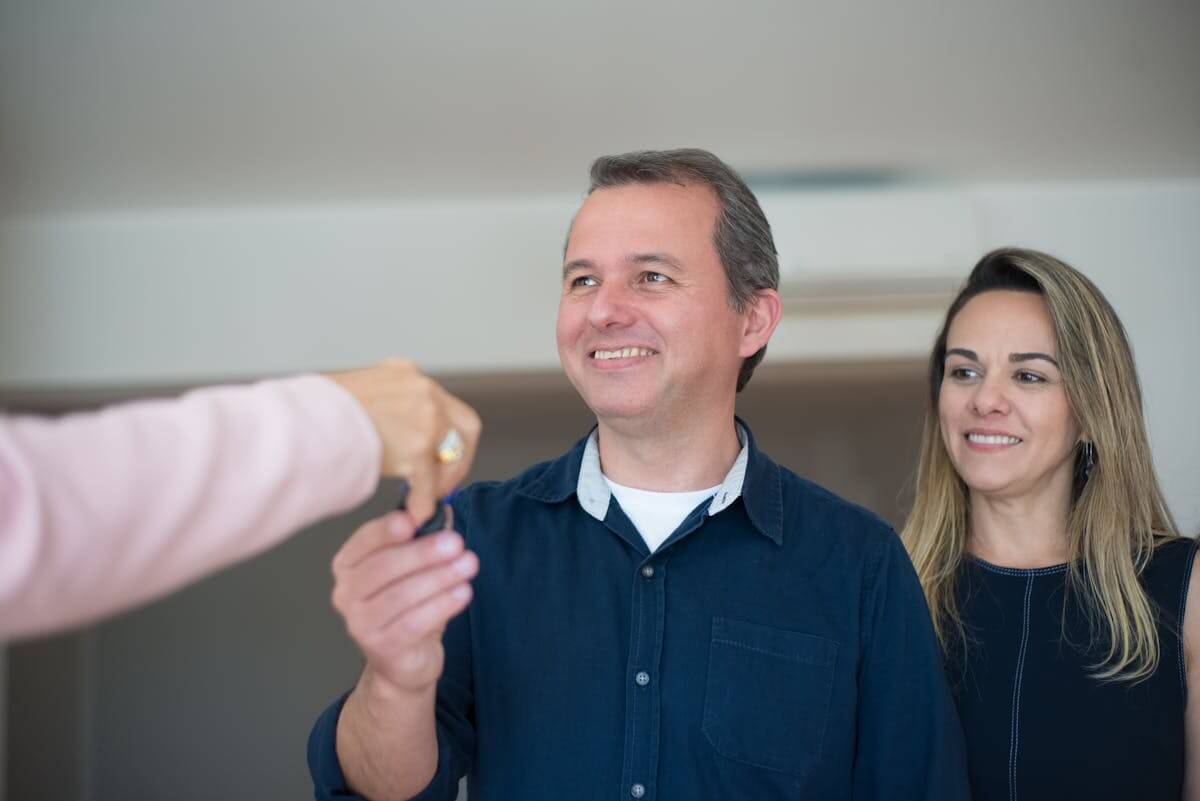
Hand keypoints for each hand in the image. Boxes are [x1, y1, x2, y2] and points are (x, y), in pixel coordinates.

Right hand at [327, 359, 480, 523]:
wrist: (297, 421)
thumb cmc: (315, 412)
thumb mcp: (357, 392)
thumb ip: (382, 405)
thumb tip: (389, 428)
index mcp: (405, 374)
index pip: (443, 403)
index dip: (448, 432)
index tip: (439, 453)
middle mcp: (421, 390)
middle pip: (465, 426)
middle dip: (459, 456)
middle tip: (445, 479)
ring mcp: (424, 418)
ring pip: (451, 455)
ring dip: (442, 481)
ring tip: (428, 497)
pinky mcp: (417, 448)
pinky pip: (429, 483)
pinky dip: (424, 502)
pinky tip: (416, 514)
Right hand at [331, 511, 477, 695]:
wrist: (405, 658)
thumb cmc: (408, 605)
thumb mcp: (415, 567)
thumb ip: (425, 537)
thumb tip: (445, 509)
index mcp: (348, 565)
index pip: (364, 541)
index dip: (386, 530)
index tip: (413, 520)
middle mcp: (345, 593)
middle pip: (383, 567)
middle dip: (423, 553)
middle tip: (456, 543)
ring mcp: (360, 624)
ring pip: (401, 595)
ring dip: (439, 577)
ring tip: (468, 565)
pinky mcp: (381, 648)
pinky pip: (413, 623)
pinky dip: (441, 605)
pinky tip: (463, 592)